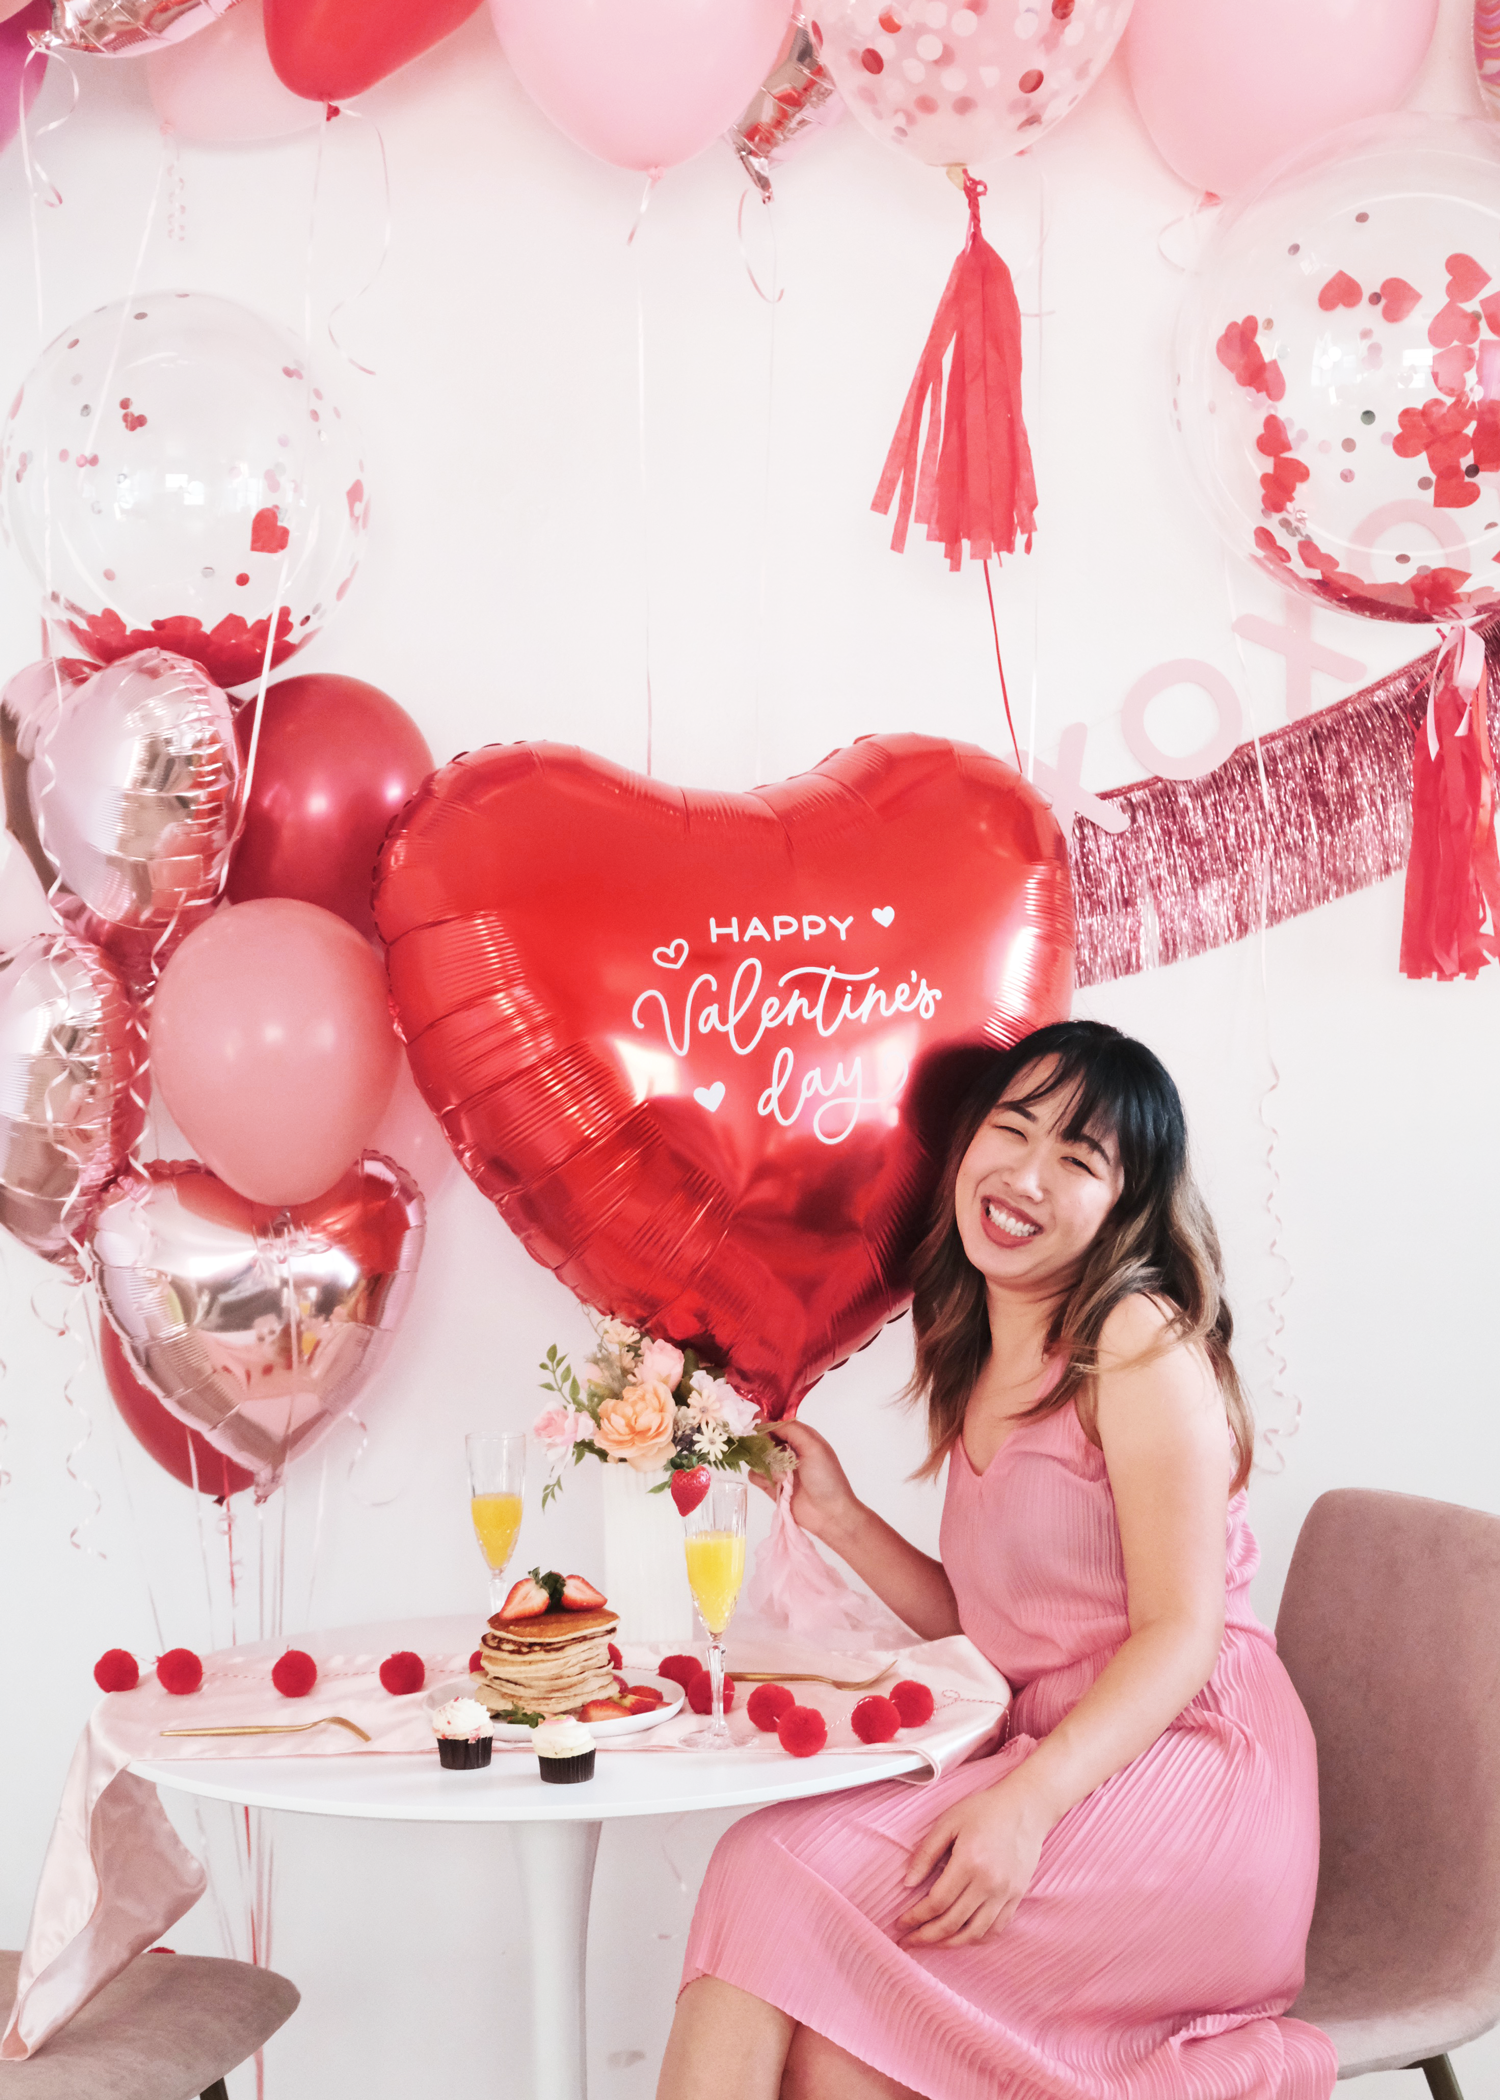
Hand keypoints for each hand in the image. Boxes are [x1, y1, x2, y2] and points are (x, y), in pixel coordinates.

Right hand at [751, 1418, 860, 1547]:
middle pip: (762, 1440)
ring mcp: (778, 1469)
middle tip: (772, 1456)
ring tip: (782, 1477)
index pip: (776, 1425)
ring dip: (765, 1465)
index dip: (765, 1426)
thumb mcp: (814, 1446)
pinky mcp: (771, 1486)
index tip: (759, 1431)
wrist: (829, 1513)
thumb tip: (767, 1423)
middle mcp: (788, 1451)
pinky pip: (755, 1475)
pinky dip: (762, 1478)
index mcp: (801, 1438)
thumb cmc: (826, 1478)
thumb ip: (791, 1430)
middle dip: (762, 1446)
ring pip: (756, 1458)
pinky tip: (777, 1485)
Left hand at [896, 1772, 1050, 1947]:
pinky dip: (976, 1939)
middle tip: (908, 1940)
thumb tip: (907, 1883)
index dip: (915, 1918)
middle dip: (926, 1936)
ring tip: (931, 1942)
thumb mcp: (949, 1822)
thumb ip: (926, 1853)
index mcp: (969, 1862)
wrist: (1026, 1807)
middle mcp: (989, 1883)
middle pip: (953, 1923)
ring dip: (949, 1944)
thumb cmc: (985, 1810)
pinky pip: (996, 1929)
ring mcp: (1006, 1893)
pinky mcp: (1017, 1897)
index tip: (900, 1923)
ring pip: (974, 1934)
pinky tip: (961, 1938)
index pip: (937, 1902)